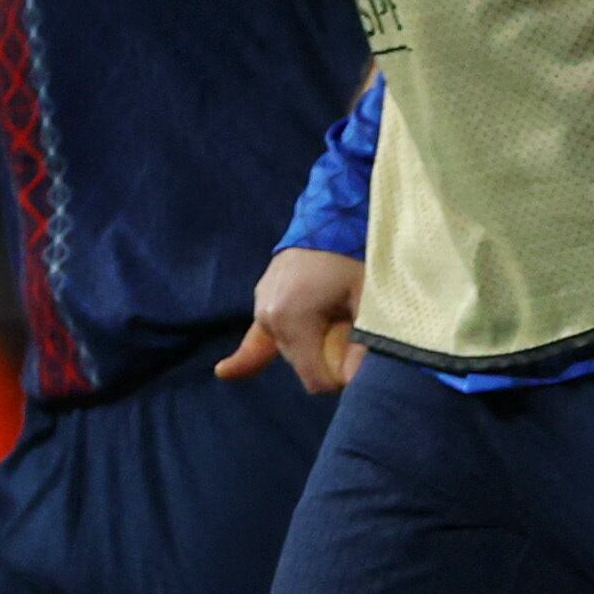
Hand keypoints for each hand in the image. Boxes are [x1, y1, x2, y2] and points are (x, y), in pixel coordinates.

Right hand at [219, 247, 365, 392]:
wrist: (334, 212)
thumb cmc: (356, 253)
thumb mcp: (369, 297)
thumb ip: (365, 341)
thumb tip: (353, 381)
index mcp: (292, 320)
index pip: (315, 380)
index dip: (342, 377)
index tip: (361, 358)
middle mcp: (269, 316)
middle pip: (302, 364)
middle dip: (328, 356)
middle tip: (352, 322)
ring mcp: (261, 305)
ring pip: (290, 348)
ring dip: (312, 343)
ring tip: (336, 310)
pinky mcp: (263, 296)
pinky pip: (257, 335)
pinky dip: (248, 355)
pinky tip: (224, 371)